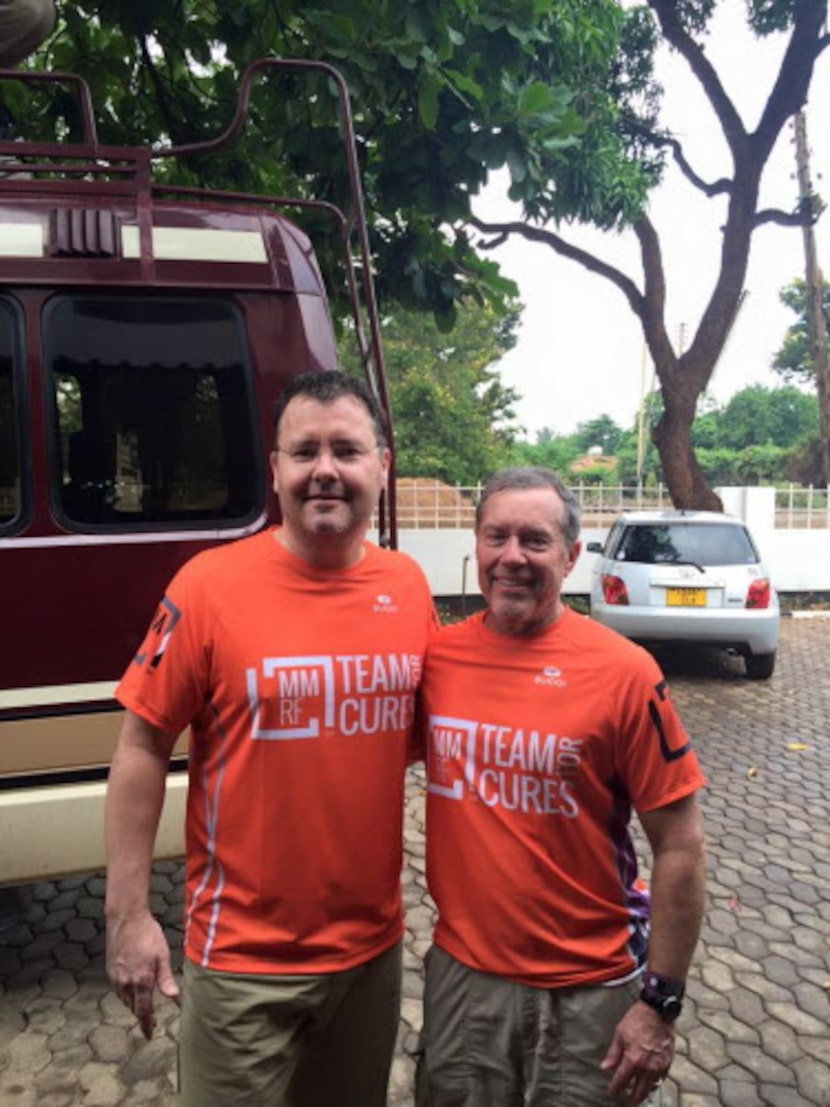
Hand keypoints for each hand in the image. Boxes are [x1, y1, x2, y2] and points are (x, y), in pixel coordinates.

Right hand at [106, 911, 179, 1038]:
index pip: (143, 1011)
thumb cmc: (148, 934)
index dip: (147, 1024)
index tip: (149, 1034)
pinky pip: (118, 990)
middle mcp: (126, 983)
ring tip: (143, 1006)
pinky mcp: (110, 970)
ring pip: (125, 999)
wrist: (125, 918)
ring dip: (133, 1005)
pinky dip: (126, 994)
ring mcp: (116, 977)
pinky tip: (132, 990)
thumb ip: (166, 978)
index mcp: (141, 981)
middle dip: (142, 1015)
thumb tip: (174, 997)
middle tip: (151, 1020)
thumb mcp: (162, 955)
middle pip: (133, 1007)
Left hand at [601, 1001, 673, 1104]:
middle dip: (631, 1099)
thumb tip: (605, 1068)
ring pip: (651, 1088)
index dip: (615, 1090)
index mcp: (633, 1059)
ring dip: (643, 1094)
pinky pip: (661, 1079)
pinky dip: (654, 1084)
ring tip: (637, 1096)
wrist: (657, 1011)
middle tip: (626, 1102)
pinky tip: (650, 1083)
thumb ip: (613, 1054)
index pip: (621, 1081)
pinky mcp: (668, 1063)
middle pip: (638, 1091)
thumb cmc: (637, 1020)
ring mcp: (659, 1066)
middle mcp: (647, 1067)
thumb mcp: (620, 1034)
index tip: (612, 1093)